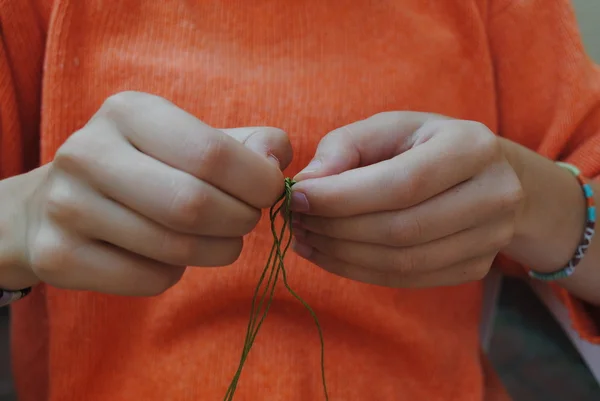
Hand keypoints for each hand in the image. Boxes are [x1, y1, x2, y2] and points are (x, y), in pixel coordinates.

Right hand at [8, 91, 291, 294]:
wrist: (55, 203)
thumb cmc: (145, 167)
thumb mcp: (190, 138)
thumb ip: (246, 144)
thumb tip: (276, 161)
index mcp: (128, 112)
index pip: (213, 154)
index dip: (258, 182)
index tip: (269, 192)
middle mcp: (88, 153)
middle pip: (194, 206)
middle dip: (240, 220)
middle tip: (245, 220)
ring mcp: (66, 207)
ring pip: (176, 248)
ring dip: (217, 250)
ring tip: (216, 238)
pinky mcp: (58, 258)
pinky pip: (151, 279)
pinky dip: (177, 273)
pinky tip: (166, 254)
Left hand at [289, 112, 522, 287]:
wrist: (486, 175)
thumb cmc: (425, 145)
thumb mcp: (389, 128)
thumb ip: (345, 146)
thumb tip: (308, 184)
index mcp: (471, 147)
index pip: (401, 183)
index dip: (343, 197)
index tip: (298, 197)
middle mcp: (494, 195)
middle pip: (401, 229)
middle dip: (337, 229)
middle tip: (296, 222)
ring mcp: (491, 238)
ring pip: (403, 262)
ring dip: (342, 255)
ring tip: (306, 238)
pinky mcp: (477, 267)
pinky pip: (408, 279)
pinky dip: (358, 271)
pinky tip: (327, 255)